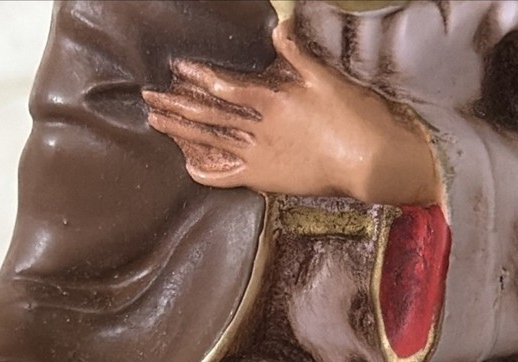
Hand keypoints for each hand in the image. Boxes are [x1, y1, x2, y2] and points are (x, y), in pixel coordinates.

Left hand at [142, 20, 439, 206]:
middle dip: (176, 104)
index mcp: (274, 101)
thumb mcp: (327, 79)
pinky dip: (206, 172)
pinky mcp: (265, 178)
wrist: (369, 162)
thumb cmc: (353, 118)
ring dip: (181, 132)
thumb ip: (298, 54)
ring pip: (212, 142)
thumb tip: (279, 27)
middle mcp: (261, 130)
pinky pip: (228, 176)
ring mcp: (260, 157)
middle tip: (148, 96)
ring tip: (155, 121)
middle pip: (209, 115)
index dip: (199, 77)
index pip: (226, 87)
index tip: (177, 68)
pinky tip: (187, 165)